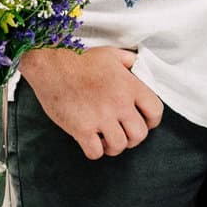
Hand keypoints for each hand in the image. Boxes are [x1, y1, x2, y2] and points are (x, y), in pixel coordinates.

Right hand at [19, 47, 163, 159]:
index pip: (156, 111)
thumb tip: (138, 66)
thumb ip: (128, 61)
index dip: (152, 121)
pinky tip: (91, 141)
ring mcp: (100, 117)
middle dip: (133, 137)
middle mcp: (119, 103)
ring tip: (106, 139)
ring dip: (114, 146)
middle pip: (140, 134)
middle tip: (123, 133)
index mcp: (130, 86)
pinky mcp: (81, 129)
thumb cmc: (79, 59)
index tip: (144, 122)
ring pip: (119, 146)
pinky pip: (96, 152)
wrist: (50, 66)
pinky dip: (95, 151)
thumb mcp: (110, 54)